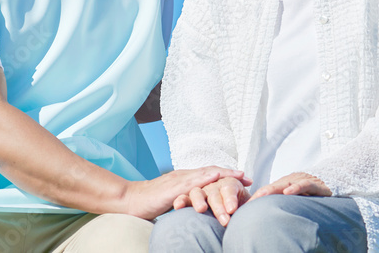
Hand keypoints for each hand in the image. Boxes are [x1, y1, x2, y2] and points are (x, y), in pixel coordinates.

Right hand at [122, 167, 244, 219]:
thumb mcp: (173, 199)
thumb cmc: (150, 202)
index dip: (227, 175)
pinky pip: (192, 182)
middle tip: (248, 177)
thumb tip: (200, 207)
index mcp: (186, 178)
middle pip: (212, 170)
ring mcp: (179, 179)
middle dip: (231, 173)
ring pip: (205, 174)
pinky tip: (215, 177)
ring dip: (223, 175)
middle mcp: (185, 175)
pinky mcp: (173, 187)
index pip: (210, 174)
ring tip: (239, 177)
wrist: (130, 200)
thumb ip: (187, 199)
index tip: (244, 179)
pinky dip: (205, 178)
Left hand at [247, 172, 330, 201]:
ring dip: (273, 188)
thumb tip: (266, 220)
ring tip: (261, 194)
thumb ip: (282, 206)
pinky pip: (305, 184)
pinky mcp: (315, 184)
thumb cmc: (311, 194)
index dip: (257, 197)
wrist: (332, 184)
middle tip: (248, 201)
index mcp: (284, 185)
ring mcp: (303, 181)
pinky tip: (288, 192)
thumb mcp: (295, 200)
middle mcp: (292, 182)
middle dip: (260, 193)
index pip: (268, 191)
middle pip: (273, 186)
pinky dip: (296, 187)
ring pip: (285, 183)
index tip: (245, 206)